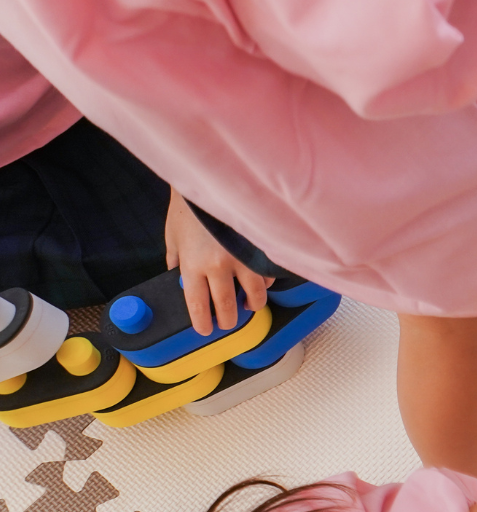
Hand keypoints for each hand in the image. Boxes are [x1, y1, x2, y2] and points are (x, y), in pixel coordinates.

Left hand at [163, 189, 271, 336]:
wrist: (213, 181)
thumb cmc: (189, 208)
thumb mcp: (173, 235)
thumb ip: (175, 259)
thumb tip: (176, 275)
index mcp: (193, 265)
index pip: (198, 305)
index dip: (202, 322)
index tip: (205, 330)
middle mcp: (219, 266)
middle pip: (228, 307)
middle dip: (228, 321)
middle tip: (228, 323)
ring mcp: (243, 258)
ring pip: (255, 295)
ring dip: (252, 305)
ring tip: (248, 305)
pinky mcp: (260, 250)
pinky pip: (267, 275)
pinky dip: (265, 282)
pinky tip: (260, 282)